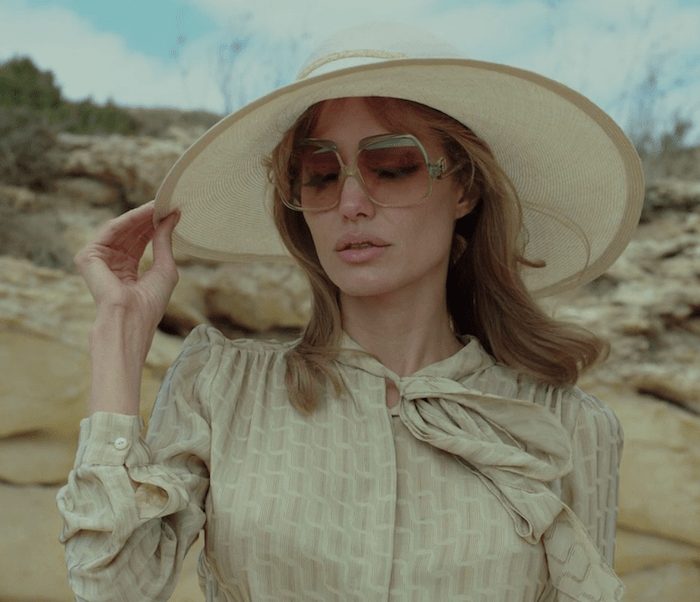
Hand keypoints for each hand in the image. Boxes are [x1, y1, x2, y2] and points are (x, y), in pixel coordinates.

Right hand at [74, 200, 179, 345]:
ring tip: (159, 205)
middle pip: (130, 233)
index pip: (140, 242)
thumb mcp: (165, 267)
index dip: (154, 226)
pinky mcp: (88, 256)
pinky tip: (147, 212)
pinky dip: (130, 220)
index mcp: (127, 271)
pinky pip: (111, 230)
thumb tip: (173, 216)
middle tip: (166, 203)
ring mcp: (98, 260)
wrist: (133, 318)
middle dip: (148, 218)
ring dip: (141, 215)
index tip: (170, 212)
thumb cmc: (150, 303)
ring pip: (121, 229)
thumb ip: (165, 240)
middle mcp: (111, 264)